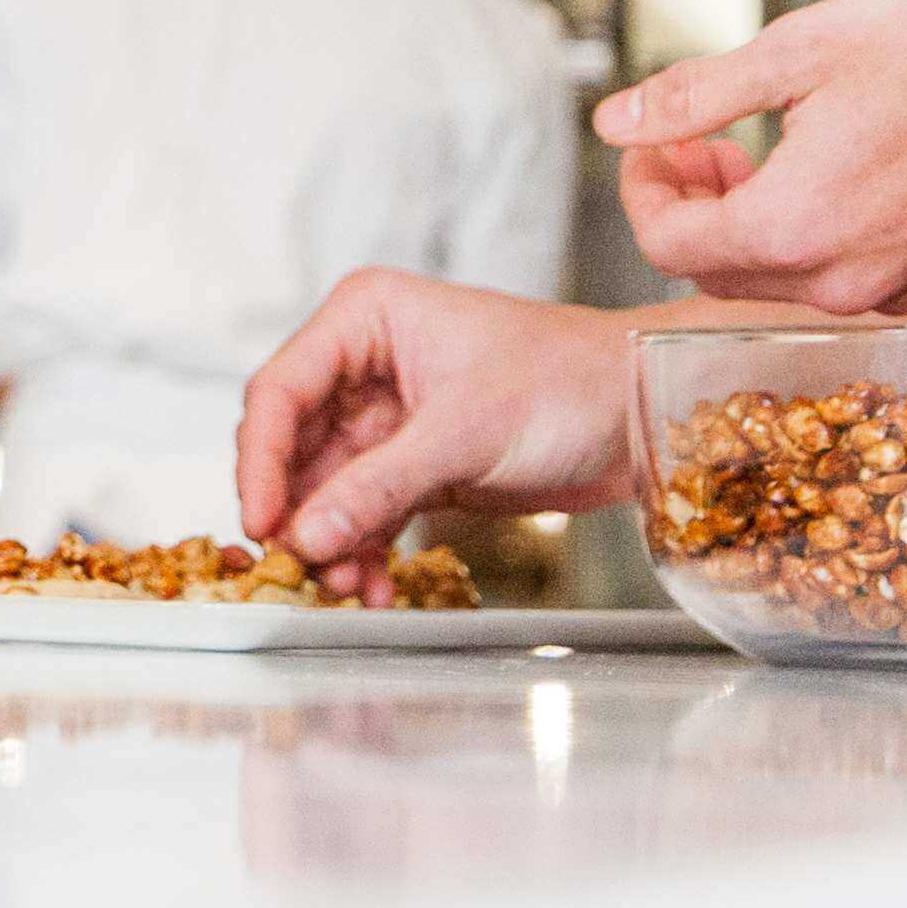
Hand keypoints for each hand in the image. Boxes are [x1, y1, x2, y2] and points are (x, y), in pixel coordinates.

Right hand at [236, 268, 642, 589]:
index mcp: (366, 320)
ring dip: (331, 538)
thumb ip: (378, 487)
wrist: (645, 412)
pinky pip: (369, 510)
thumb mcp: (465, 432)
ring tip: (344, 587)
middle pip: (296, 444)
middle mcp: (365, 364)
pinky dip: (366, 548)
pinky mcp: (418, 463)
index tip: (260, 521)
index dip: (262, 460)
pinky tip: (374, 587)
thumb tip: (306, 536)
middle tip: (296, 567)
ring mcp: (390, 416)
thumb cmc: (568, 382)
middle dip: (298, 510)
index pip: (282, 391)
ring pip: (329, 486)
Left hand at [594, 0, 906, 311]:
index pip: (667, 242)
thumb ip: (696, 96)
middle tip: (702, 140)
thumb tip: (618, 121)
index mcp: (797, 229)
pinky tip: (842, 167)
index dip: (644, 186)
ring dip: (755, 218)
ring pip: (787, 276)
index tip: (656, 140)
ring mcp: (904, 291)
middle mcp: (847, 282)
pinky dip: (821, 231)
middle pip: (720, 269)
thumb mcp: (801, 52)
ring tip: (767, 146)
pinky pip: (852, 275)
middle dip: (693, 204)